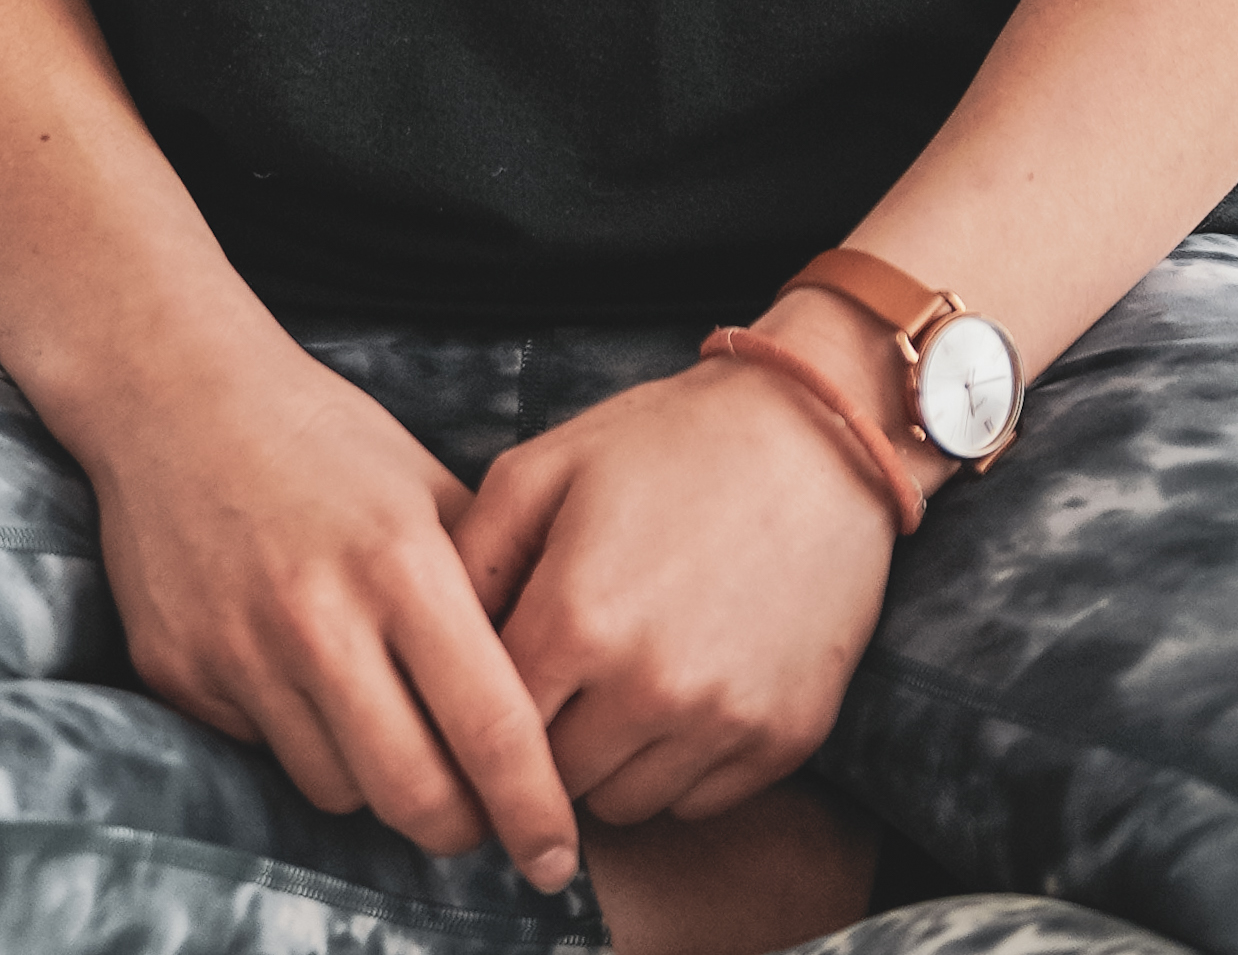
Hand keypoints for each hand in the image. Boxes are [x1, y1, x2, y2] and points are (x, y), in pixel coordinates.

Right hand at [80, 318, 581, 891]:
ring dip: (377, 780)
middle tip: (478, 814)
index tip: (557, 853)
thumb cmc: (320, 438)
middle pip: (415, 795)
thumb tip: (548, 689)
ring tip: (385, 719)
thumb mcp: (425, 484)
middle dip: (461, 827)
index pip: (491, 726)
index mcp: (401, 561)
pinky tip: (303, 678)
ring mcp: (242, 651)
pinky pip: (265, 754)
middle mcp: (320, 616)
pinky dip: (301, 741)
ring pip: (340, 792)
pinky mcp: (180, 674)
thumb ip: (486, 582)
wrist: (176, 396)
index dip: (535, 809)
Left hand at [447, 344, 905, 826]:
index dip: (478, 712)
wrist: (817, 433)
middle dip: (542, 738)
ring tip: (621, 676)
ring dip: (608, 759)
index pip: (489, 729)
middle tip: (559, 676)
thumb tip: (420, 639)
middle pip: (552, 781)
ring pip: (622, 804)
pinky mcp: (784, 740)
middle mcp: (647, 690)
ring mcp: (722, 721)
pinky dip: (677, 764)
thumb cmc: (671, 440)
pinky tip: (682, 686)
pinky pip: (696, 800)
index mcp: (575, 621)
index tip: (483, 693)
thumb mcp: (547, 466)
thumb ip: (471, 555)